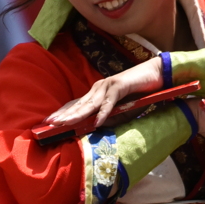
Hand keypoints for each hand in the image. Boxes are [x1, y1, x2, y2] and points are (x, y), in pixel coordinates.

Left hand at [44, 54, 163, 128]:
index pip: (75, 105)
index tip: (49, 122)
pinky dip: (103, 112)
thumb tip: (94, 128)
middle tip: (49, 123)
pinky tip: (96, 122)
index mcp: (96, 94)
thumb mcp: (120, 112)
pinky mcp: (120, 86)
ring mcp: (108, 86)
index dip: (63, 113)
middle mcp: (98, 88)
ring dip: (77, 114)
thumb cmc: (137, 94)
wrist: (155, 75)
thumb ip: (107, 118)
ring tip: (64, 124)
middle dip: (63, 115)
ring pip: (90, 103)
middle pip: (78, 104)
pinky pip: (110, 102)